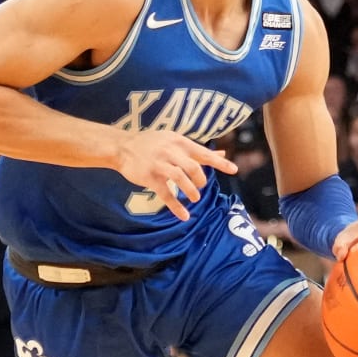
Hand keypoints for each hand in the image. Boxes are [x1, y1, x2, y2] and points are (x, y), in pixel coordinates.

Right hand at [113, 131, 235, 221]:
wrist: (123, 146)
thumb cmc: (153, 144)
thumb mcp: (175, 141)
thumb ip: (198, 150)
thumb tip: (222, 154)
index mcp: (180, 142)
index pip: (204, 153)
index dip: (219, 163)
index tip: (234, 170)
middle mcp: (170, 152)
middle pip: (193, 168)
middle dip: (201, 180)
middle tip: (200, 187)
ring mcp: (159, 164)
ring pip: (180, 179)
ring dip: (191, 191)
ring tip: (195, 198)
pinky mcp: (150, 177)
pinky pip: (165, 194)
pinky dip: (176, 206)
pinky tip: (184, 215)